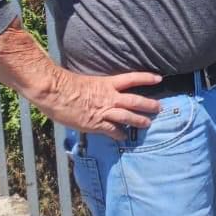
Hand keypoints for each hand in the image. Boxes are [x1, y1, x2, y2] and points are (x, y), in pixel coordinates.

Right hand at [36, 68, 162, 140]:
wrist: (56, 92)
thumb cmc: (65, 84)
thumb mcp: (85, 82)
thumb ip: (94, 89)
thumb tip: (95, 92)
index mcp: (107, 83)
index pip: (132, 79)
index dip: (146, 78)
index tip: (159, 79)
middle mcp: (109, 97)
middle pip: (134, 100)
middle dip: (148, 105)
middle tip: (159, 108)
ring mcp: (104, 111)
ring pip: (127, 116)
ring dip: (139, 120)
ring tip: (148, 123)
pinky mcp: (96, 124)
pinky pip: (111, 130)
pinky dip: (118, 134)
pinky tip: (123, 137)